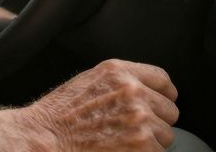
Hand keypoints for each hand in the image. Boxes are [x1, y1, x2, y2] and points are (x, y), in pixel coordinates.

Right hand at [0, 59, 178, 150]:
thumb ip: (120, 81)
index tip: (161, 102)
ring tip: (125, 141)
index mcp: (119, 71)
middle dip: (156, 121)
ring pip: (167, 134)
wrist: (46, 136)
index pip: (162, 79)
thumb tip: (145, 91)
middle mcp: (133, 91)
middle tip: (133, 129)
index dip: (164, 94)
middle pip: (169, 110)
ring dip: (152, 141)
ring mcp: (139, 118)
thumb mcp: (90, 80)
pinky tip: (124, 150)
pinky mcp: (141, 143)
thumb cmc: (61, 113)